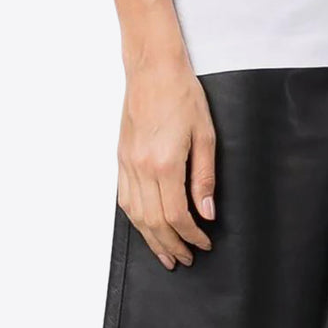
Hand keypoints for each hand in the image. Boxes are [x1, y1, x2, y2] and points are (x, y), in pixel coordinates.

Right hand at [117, 52, 216, 269]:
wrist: (153, 69)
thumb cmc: (182, 94)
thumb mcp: (205, 133)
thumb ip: (205, 176)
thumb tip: (207, 211)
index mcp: (166, 163)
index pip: (177, 214)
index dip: (191, 235)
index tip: (204, 243)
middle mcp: (142, 168)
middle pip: (154, 222)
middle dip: (171, 245)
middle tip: (186, 259)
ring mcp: (127, 163)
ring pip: (136, 215)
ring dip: (151, 239)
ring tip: (165, 254)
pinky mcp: (121, 157)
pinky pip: (124, 198)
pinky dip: (135, 219)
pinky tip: (145, 226)